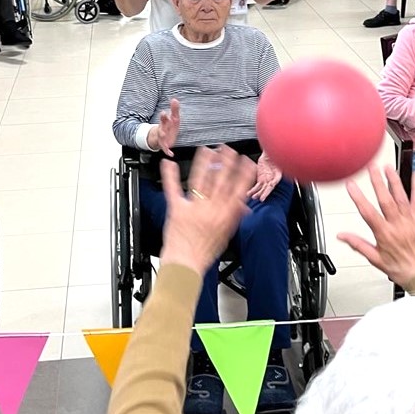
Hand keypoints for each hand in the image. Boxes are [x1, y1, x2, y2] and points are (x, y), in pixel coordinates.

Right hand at [150, 98, 179, 155]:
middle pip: (161, 126)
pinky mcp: (164, 145)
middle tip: (162, 121)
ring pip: (161, 136)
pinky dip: (167, 151)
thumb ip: (174, 110)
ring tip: (163, 134)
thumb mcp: (173, 118)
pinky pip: (165, 149)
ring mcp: (162, 137)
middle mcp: (163, 129)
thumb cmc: (169, 127)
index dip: (164, 116)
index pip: (164, 118)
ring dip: (162, 135)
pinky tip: (171, 154)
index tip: (164, 113)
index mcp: (165, 123)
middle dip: (162, 124)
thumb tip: (174, 99)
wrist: (161, 137)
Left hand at [159, 145, 256, 274]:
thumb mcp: (226, 236)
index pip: (238, 189)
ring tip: (207, 150)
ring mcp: (193, 208)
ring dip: (204, 163)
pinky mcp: (176, 210)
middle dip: (226, 163)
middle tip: (228, 149)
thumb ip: (234, 218)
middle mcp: (210, 209)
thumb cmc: (204, 253)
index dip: (243, 174)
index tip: (246, 162)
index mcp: (224, 215)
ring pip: (200, 180)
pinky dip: (170, 175)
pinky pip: (173, 189)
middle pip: (220, 181)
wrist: (185, 264)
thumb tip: (243, 206)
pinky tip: (168, 163)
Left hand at [247, 153, 281, 201]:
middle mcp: (272, 179)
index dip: (272, 185)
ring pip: (262, 188)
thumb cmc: (274, 155)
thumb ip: (277, 159)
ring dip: (258, 193)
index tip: (271, 186)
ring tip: (254, 197)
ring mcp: (266, 180)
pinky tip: (249, 194)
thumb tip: (281, 154)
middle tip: (261, 198)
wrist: (268, 154)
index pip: (275, 180)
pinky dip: (253, 190)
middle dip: (265, 193)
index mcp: (278, 174)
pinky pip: (257, 186)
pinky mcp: (260, 179)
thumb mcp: (277, 157)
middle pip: (269, 187)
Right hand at [338, 167, 414, 286]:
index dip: (359, 198)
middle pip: (385, 200)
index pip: (368, 213)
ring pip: (401, 197)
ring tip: (388, 168)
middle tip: (371, 168)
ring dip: (394, 181)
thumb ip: (358, 244)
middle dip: (377, 182)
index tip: (351, 186)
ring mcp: (409, 221)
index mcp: (384, 234)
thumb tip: (342, 236)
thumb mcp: (374, 259)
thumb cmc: (400, 267)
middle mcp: (397, 225)